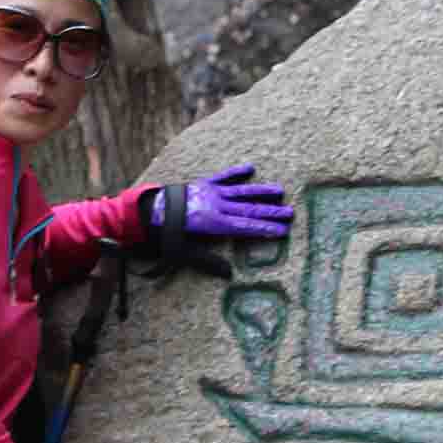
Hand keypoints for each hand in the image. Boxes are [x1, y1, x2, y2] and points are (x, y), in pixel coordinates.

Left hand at [149, 165, 292, 248]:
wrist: (152, 209)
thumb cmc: (169, 234)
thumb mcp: (185, 252)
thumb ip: (207, 261)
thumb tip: (229, 274)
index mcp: (214, 223)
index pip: (246, 227)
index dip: (265, 229)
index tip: (282, 231)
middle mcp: (217, 205)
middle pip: (249, 210)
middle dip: (271, 213)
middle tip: (290, 213)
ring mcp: (212, 192)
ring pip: (242, 192)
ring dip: (261, 192)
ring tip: (280, 192)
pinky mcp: (205, 183)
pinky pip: (224, 177)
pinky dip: (236, 172)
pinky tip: (249, 168)